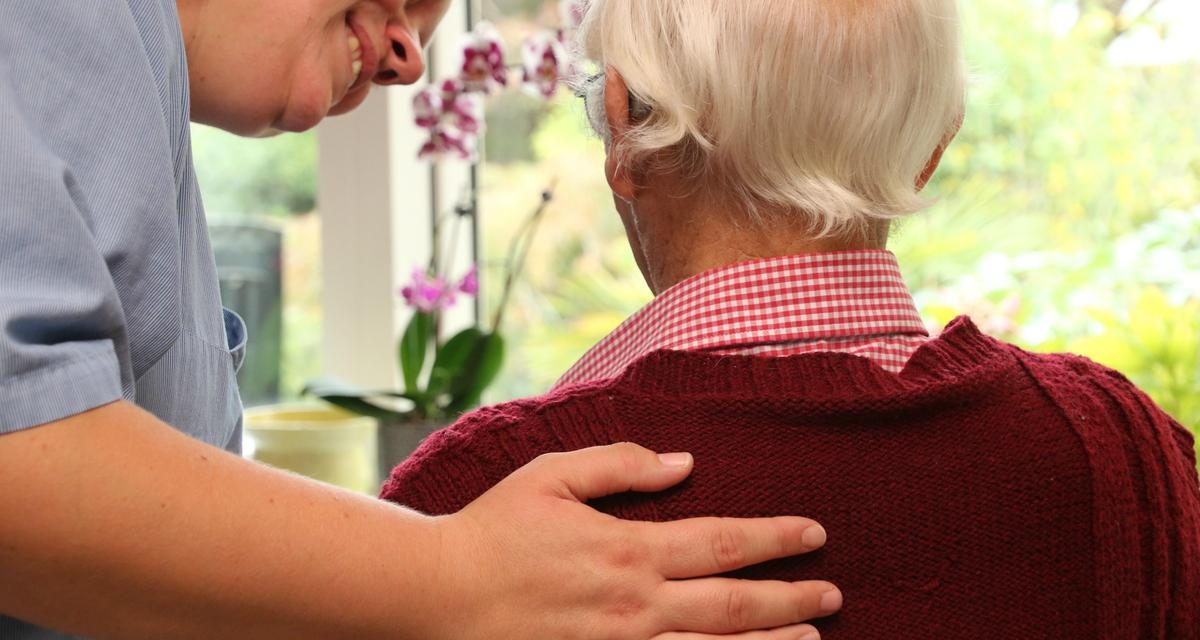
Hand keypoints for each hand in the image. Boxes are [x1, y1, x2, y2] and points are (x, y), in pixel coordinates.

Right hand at [425, 443, 839, 639]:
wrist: (438, 597)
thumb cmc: (492, 530)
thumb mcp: (550, 475)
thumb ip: (619, 464)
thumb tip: (683, 462)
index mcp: (627, 549)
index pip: (722, 542)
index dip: (775, 537)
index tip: (814, 532)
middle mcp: (636, 605)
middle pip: (734, 604)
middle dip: (791, 598)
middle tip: (834, 594)